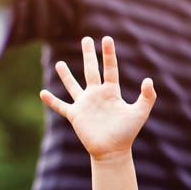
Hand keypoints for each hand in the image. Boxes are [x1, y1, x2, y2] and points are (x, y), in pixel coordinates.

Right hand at [39, 36, 156, 161]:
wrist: (113, 151)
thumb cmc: (127, 133)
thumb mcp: (140, 113)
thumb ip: (147, 97)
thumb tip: (148, 80)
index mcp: (111, 92)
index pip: (110, 68)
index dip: (108, 54)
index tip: (107, 38)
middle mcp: (97, 94)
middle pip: (91, 70)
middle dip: (89, 54)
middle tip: (86, 39)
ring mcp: (85, 104)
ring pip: (73, 85)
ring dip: (66, 75)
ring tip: (59, 63)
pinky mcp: (75, 115)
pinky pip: (61, 106)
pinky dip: (51, 101)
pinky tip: (42, 93)